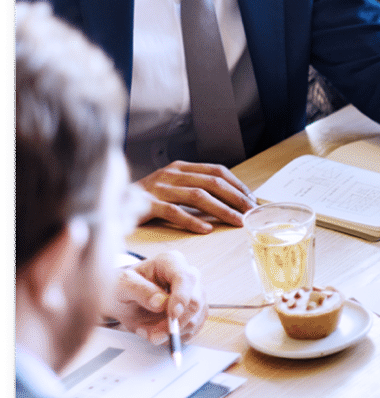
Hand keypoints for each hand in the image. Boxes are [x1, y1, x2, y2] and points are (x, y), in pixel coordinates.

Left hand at [106, 251, 206, 344]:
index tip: (173, 314)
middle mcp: (188, 275)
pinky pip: (194, 328)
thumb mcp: (122, 286)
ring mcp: (195, 293)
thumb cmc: (125, 287)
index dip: (182, 297)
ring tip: (148, 331)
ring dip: (172, 332)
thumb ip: (140, 291)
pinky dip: (176, 336)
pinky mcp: (196, 311)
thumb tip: (160, 302)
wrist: (125, 299)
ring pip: (196, 318)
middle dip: (175, 323)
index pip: (185, 277)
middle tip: (153, 334)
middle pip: (195, 300)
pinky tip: (159, 331)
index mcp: (171, 262)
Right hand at [137, 161, 255, 233]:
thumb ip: (196, 187)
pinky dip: (192, 221)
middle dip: (235, 197)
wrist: (109, 203)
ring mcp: (158, 188)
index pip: (217, 170)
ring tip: (236, 221)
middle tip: (251, 211)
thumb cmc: (147, 198)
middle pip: (212, 182)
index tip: (252, 199)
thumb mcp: (173, 186)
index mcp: (181, 167)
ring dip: (221, 209)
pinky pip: (173, 212)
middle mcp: (171, 173)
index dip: (237, 185)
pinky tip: (206, 229)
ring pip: (197, 196)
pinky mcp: (146, 204)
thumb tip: (230, 199)